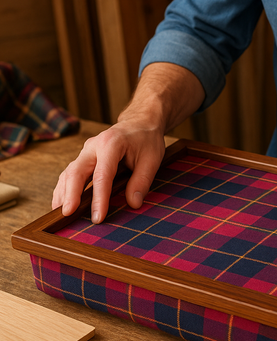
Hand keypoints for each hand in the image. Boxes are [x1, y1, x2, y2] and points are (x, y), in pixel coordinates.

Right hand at [52, 62, 204, 222]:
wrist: (140, 123)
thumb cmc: (147, 140)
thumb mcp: (152, 159)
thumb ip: (142, 181)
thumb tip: (133, 204)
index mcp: (111, 144)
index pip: (102, 175)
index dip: (99, 198)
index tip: (97, 217)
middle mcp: (93, 146)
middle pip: (76, 171)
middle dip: (71, 195)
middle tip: (67, 214)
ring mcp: (86, 151)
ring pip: (69, 173)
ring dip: (63, 193)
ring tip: (61, 214)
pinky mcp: (84, 157)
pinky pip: (70, 173)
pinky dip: (64, 189)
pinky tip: (61, 204)